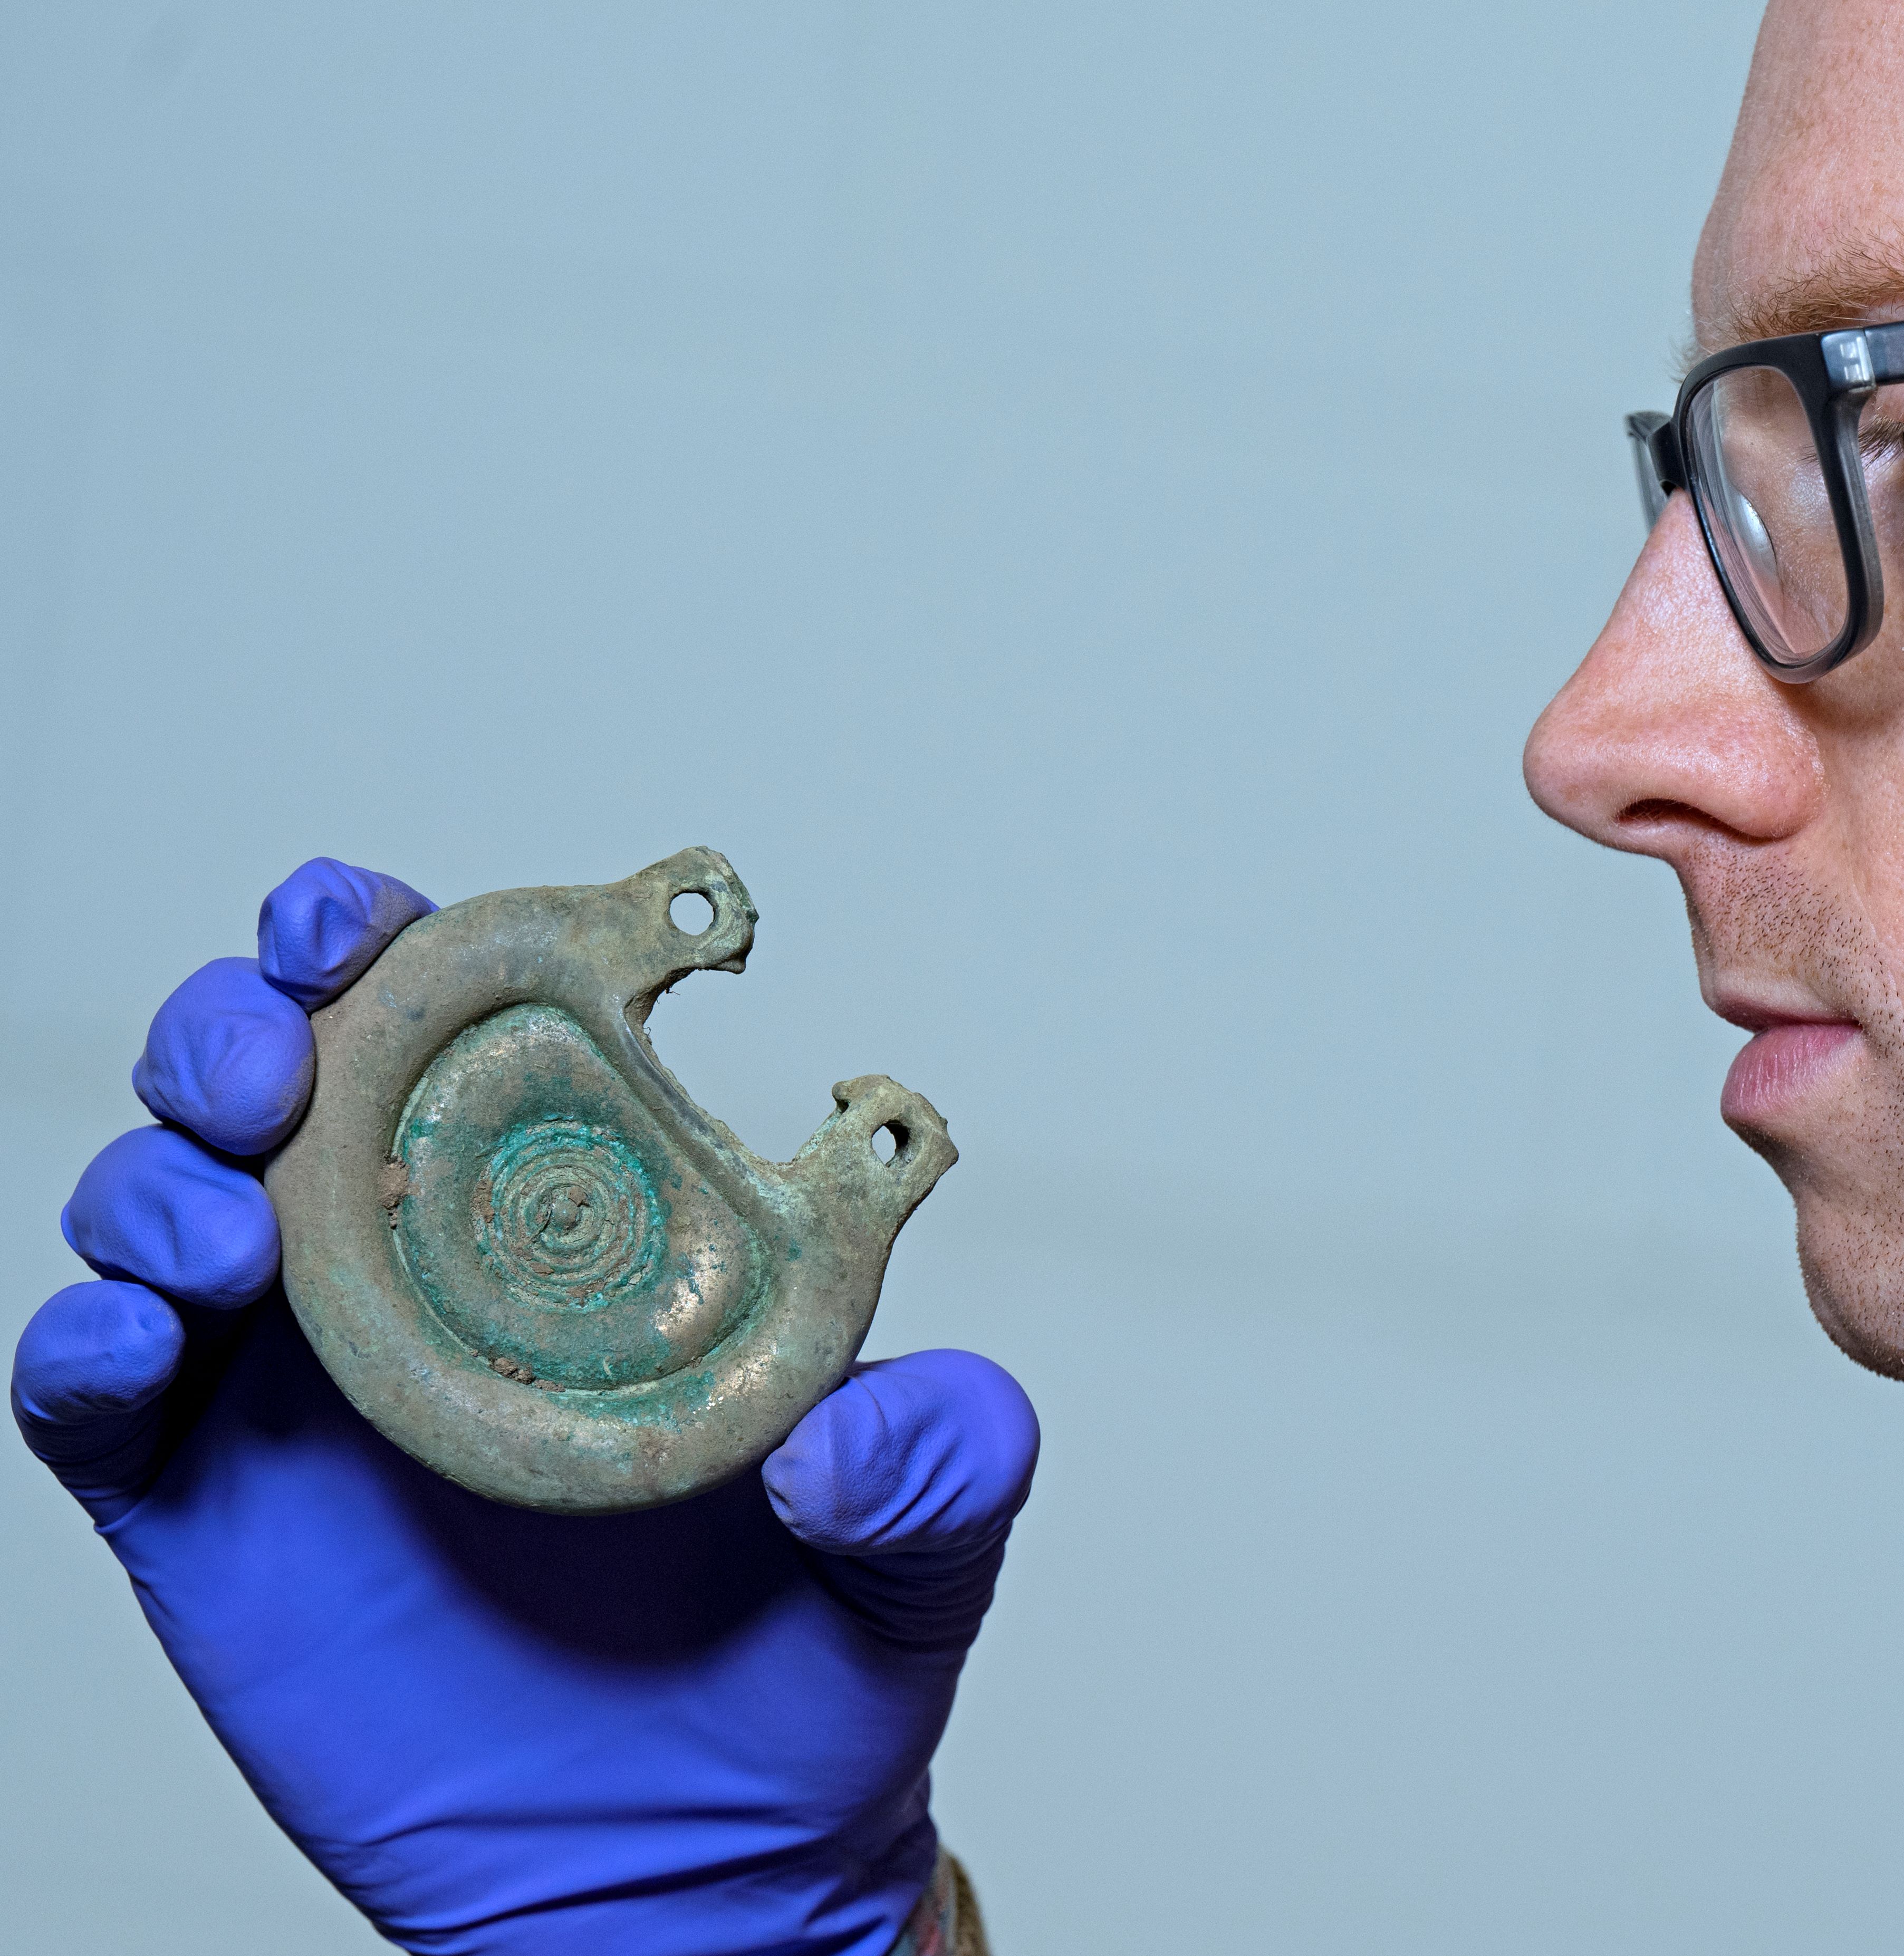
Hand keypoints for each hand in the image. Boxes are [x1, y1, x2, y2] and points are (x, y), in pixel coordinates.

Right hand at [11, 860, 1036, 1955]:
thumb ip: (944, 1471)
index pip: (449, 1031)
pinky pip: (97, 1402)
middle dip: (239, 1021)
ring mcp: (294, 1398)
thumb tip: (871, 1433)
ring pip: (159, 1213)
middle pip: (270, 1084)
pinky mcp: (211, 1520)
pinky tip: (133, 1331)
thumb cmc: (802, 1678)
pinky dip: (86, 1342)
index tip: (374, 916)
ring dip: (158, 1174)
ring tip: (223, 1215)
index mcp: (565, 1232)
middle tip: (270, 1047)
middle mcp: (407, 1281)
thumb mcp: (918, 1560)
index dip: (390, 945)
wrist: (704, 1876)